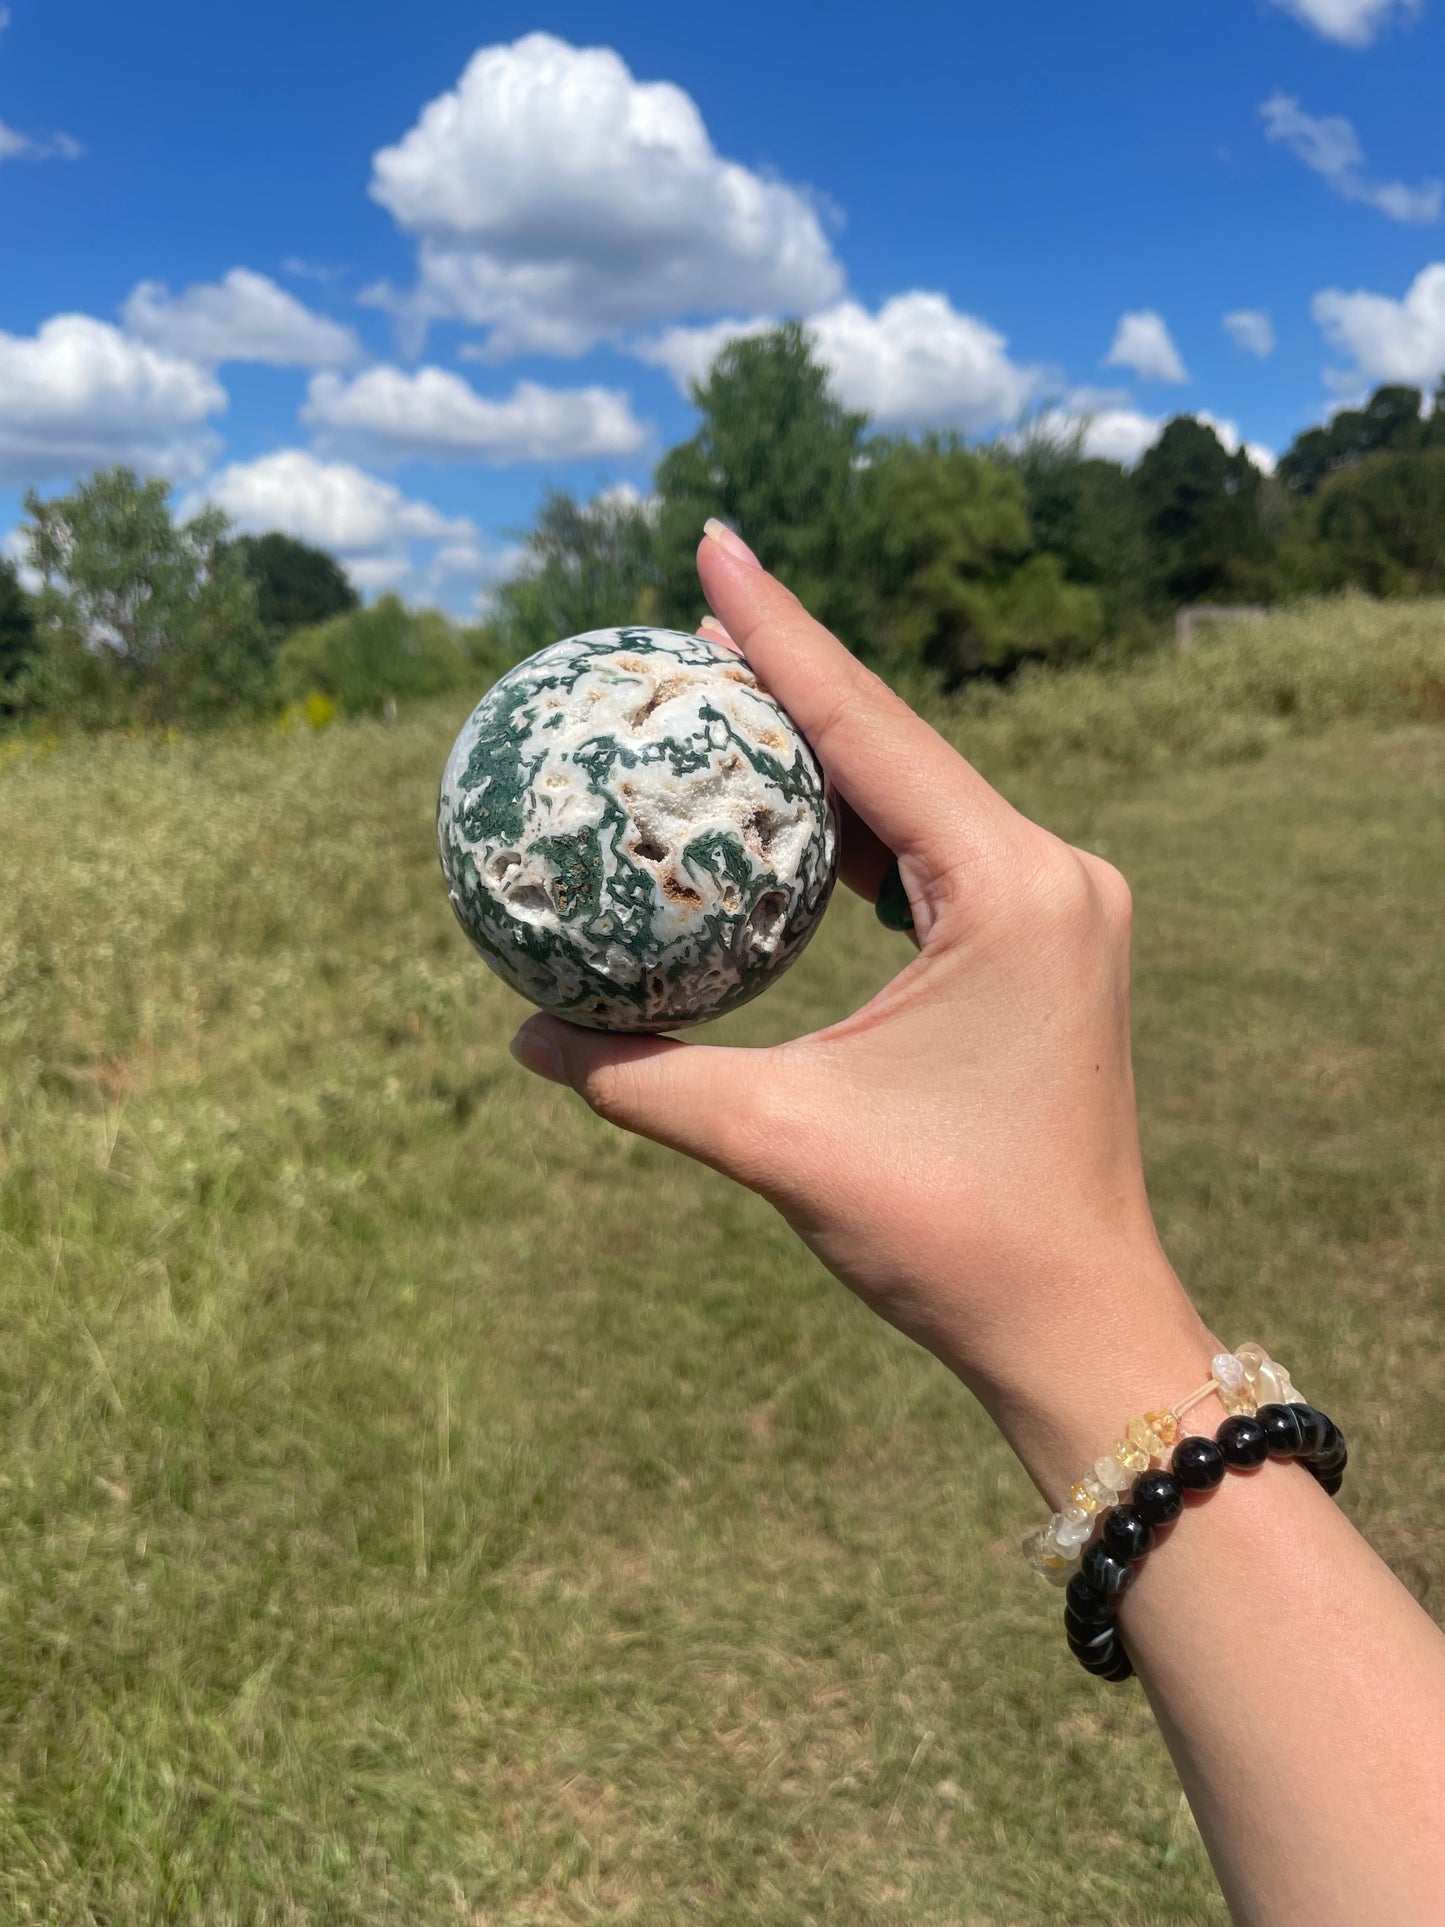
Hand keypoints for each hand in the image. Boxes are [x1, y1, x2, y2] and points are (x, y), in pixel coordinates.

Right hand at [511, 524, 1221, 1499]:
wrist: (1077, 1322)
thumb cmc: (950, 1236)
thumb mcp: (781, 1143)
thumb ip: (645, 1079)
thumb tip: (524, 1037)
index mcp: (1010, 888)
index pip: (869, 730)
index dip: (781, 631)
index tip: (714, 542)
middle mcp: (1051, 873)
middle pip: (896, 742)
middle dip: (793, 674)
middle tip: (689, 611)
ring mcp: (1057, 907)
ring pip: (916, 794)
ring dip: (823, 748)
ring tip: (722, 690)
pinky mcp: (1044, 944)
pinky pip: (933, 854)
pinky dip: (854, 827)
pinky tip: (786, 809)